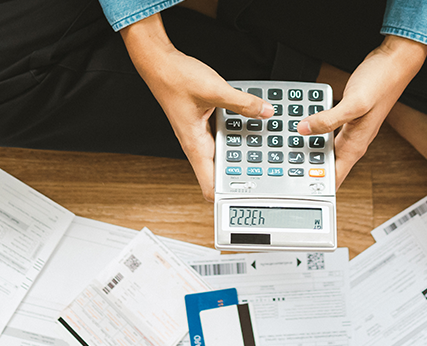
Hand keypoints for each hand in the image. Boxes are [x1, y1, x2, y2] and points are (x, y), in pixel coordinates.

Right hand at [121, 14, 272, 199]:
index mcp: (195, 146)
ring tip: (263, 146)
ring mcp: (201, 135)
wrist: (159, 63)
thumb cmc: (174, 79)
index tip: (248, 199)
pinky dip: (238, 131)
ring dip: (243, 150)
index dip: (228, 197)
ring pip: (226, 152)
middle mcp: (198, 144)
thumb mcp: (214, 90)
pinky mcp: (204, 123)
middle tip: (267, 170)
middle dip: (244, 172)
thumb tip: (263, 112)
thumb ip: (242, 103)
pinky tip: (250, 121)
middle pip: (223, 171)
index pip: (210, 187)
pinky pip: (225, 134)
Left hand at [298, 35, 426, 188]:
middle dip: (307, 171)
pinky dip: (313, 131)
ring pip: (325, 148)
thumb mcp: (354, 103)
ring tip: (288, 152)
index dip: (318, 189)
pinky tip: (302, 126)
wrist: (395, 62)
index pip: (335, 177)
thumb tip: (304, 129)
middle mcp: (354, 141)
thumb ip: (328, 119)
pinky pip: (326, 131)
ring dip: (309, 151)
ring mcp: (351, 129)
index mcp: (356, 145)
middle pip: (327, 166)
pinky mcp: (348, 117)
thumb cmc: (381, 82)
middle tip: (284, 170)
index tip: (298, 193)